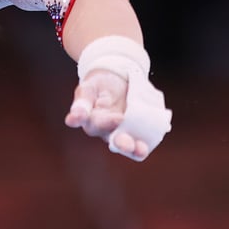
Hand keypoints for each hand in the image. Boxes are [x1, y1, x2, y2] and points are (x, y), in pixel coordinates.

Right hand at [67, 36, 171, 161]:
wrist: (117, 79)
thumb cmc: (99, 84)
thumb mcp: (89, 87)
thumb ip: (83, 101)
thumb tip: (75, 116)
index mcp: (90, 119)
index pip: (93, 123)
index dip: (100, 122)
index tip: (109, 118)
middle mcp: (105, 130)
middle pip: (112, 140)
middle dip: (122, 143)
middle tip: (128, 143)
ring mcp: (121, 132)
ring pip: (128, 145)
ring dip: (135, 149)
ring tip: (141, 149)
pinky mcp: (135, 131)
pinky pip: (141, 140)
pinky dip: (148, 140)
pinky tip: (152, 137)